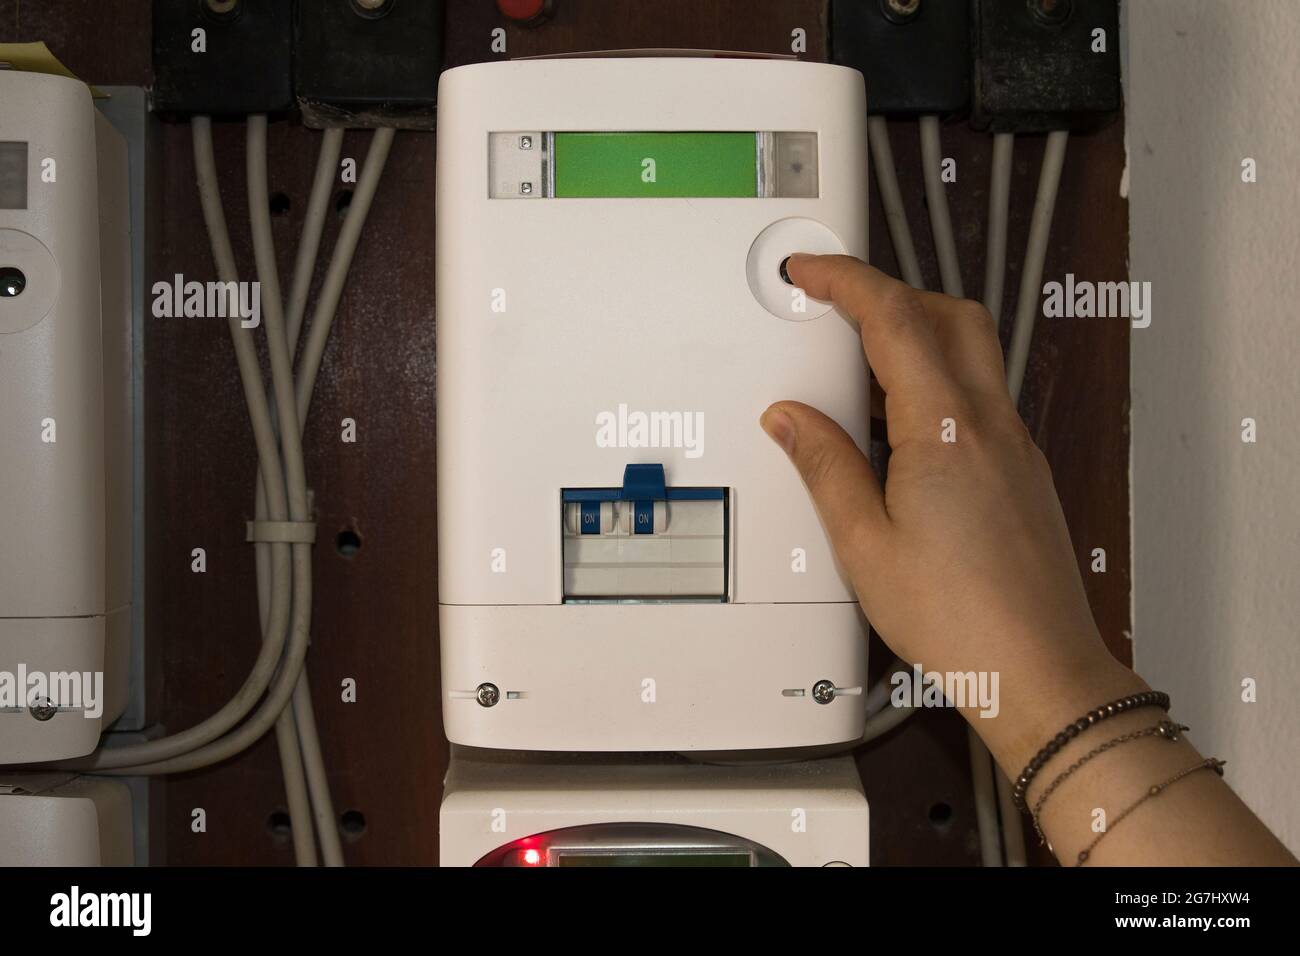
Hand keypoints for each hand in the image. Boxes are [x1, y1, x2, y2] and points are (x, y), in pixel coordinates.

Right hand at [760, 254, 1141, 771]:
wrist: (1036, 668)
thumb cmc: (959, 619)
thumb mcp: (863, 545)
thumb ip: (824, 466)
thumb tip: (791, 419)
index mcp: (943, 431)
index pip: (894, 319)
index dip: (846, 280)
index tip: (809, 270)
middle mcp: (989, 425)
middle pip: (948, 314)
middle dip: (889, 292)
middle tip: (836, 306)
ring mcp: (1013, 446)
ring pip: (971, 350)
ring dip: (916, 334)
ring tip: (858, 368)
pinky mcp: (1022, 471)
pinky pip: (978, 397)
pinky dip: (936, 382)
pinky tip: (899, 429)